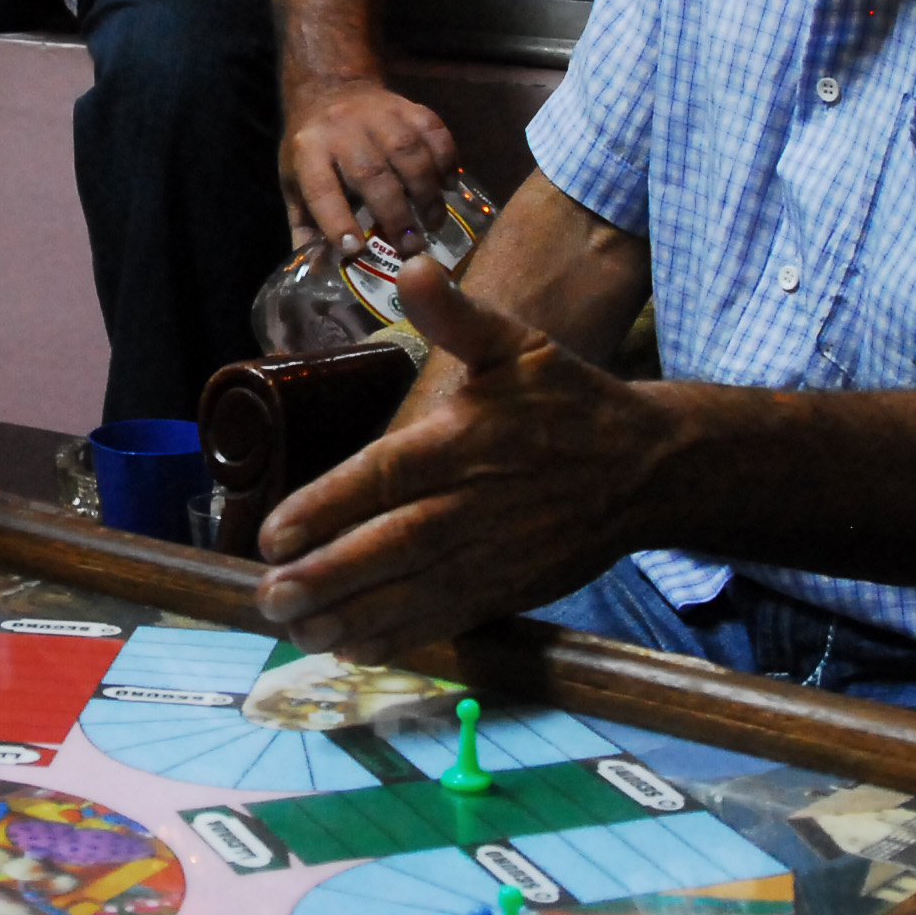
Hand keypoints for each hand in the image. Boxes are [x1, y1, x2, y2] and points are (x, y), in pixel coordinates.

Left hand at [255, 254, 670, 660]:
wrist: (647, 467)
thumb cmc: (567, 401)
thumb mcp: (515, 344)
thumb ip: (456, 316)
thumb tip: (412, 267)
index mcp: (462, 442)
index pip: (383, 478)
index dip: (327, 508)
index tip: (273, 535)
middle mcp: (472, 504)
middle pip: (391, 547)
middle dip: (327, 575)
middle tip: (269, 596)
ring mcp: (492, 555)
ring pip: (412, 593)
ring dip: (349, 616)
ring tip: (293, 628)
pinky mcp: (508, 589)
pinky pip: (445, 618)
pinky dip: (399, 638)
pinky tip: (350, 647)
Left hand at [280, 77, 458, 247]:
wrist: (332, 87)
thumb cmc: (313, 147)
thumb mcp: (294, 181)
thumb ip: (306, 224)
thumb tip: (320, 272)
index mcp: (308, 150)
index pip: (321, 188)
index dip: (338, 221)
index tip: (356, 250)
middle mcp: (342, 128)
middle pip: (371, 174)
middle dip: (394, 214)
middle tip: (411, 248)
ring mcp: (378, 113)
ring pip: (408, 153)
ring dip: (426, 192)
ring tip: (433, 222)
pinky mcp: (408, 106)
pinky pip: (434, 131)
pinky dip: (447, 160)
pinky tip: (449, 186)